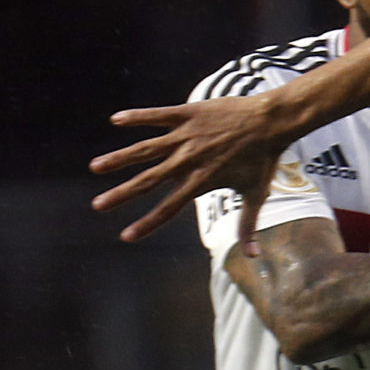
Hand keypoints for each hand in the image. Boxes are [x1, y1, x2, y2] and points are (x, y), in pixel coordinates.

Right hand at [91, 94, 289, 246]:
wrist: (272, 122)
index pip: (169, 208)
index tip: (127, 236)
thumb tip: (253, 256)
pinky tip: (116, 119)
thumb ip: (248, 226)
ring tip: (97, 166)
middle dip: (122, 194)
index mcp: (202, 181)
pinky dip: (137, 116)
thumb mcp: (257, 195)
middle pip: (149, 181)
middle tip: (98, 205)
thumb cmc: (264, 160)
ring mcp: (186, 136)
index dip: (147, 224)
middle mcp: (188, 160)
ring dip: (120, 158)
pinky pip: (156, 115)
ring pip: (145, 149)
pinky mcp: (187, 113)